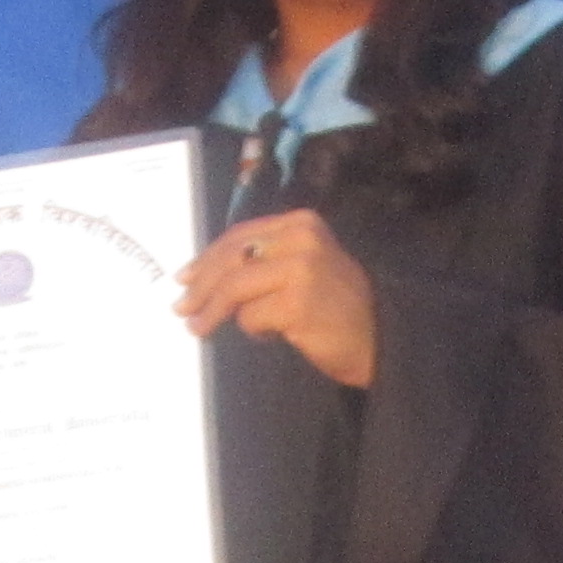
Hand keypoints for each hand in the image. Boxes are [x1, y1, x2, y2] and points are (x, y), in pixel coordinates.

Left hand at [177, 210, 376, 388]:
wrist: (380, 339)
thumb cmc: (337, 306)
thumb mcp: (305, 266)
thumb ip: (266, 260)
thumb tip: (207, 274)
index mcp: (300, 223)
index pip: (240, 236)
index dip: (207, 258)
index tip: (186, 277)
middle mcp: (301, 238)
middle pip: (231, 258)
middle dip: (200, 285)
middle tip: (182, 307)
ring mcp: (300, 269)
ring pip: (234, 287)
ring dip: (212, 311)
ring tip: (198, 328)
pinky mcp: (297, 303)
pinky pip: (251, 317)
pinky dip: (251, 330)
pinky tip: (265, 336)